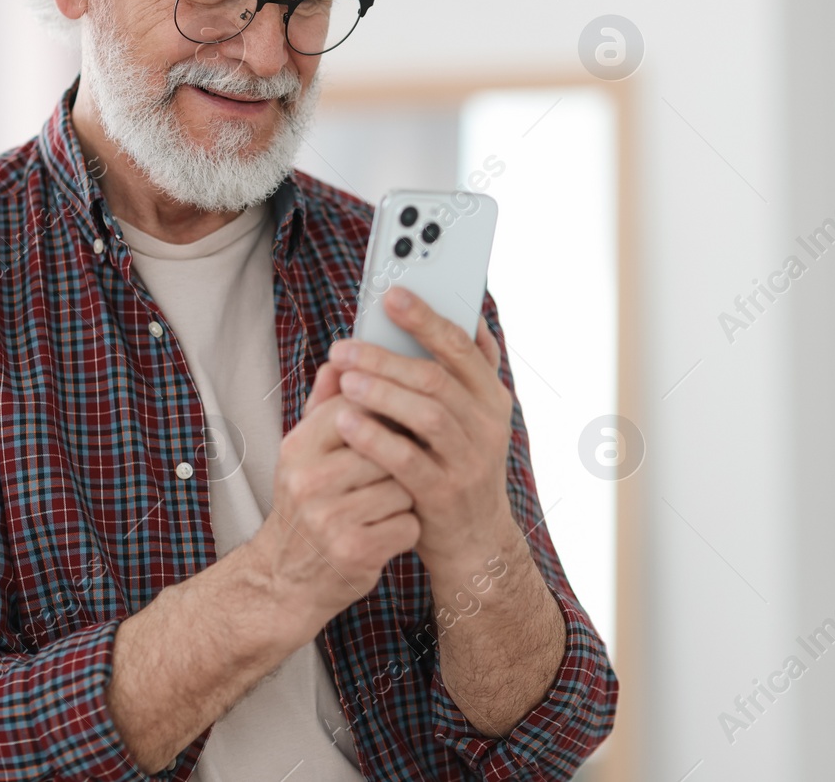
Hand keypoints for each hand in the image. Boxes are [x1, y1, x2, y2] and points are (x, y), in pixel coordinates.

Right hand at [245, 360, 421, 629]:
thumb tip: (338, 360)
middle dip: (401, 458)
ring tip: (386, 506)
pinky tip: (386, 533)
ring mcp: (330, 518)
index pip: (357, 407)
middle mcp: (309, 480)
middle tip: (400, 470)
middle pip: (387, 446)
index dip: (388, 412)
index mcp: (298, 448)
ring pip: (403, 485)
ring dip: (406, 496)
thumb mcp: (302, 457)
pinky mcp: (355, 551)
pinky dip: (406, 529)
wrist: (284, 581)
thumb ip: (323, 407)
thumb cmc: (304, 510)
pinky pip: (408, 523)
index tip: (402, 421)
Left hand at [327, 287, 516, 576]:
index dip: (426, 317)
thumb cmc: (455, 465)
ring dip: (381, 392)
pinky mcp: (445, 493)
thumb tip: (417, 318)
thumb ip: (446, 372)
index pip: (462, 345)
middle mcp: (487, 424)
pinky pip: (408, 459)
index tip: (391, 295)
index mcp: (490, 396)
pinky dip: (375, 437)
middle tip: (344, 345)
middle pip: (437, 377)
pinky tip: (345, 421)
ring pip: (427, 413)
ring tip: (345, 379)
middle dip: (387, 356)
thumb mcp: (464, 417)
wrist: (473, 540)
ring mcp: (470, 460)